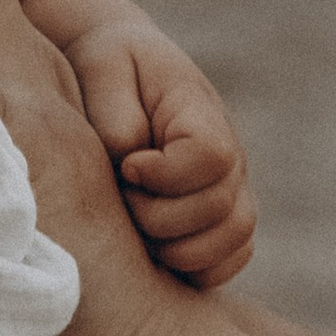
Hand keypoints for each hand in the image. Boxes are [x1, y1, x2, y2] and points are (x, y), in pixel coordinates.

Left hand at [21, 0, 256, 290]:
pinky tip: (155, 253)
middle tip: (122, 199)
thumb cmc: (108, 67)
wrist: (118, 70)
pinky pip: (230, 259)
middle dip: (158, 218)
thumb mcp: (102, 69)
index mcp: (201, 114)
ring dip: (178, 250)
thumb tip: (132, 169)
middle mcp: (229, 154)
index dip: (166, 175)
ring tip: (136, 227)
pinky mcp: (219, 217)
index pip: (211, 158)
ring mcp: (230, 189)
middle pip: (220, 210)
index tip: (127, 167)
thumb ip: (117, 119)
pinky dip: (197, 268)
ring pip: (233, 241)